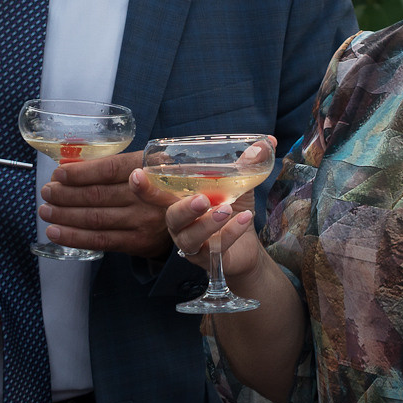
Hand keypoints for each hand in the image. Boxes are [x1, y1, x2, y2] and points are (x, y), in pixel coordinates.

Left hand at [40, 153, 173, 257]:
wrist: (190, 216)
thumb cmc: (158, 184)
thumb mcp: (147, 164)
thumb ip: (115, 166)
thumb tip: (69, 166)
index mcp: (148, 169)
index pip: (109, 170)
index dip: (81, 172)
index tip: (58, 173)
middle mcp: (147, 196)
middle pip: (97, 195)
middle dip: (65, 194)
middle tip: (46, 191)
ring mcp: (142, 222)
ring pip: (95, 219)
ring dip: (64, 215)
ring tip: (45, 210)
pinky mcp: (137, 243)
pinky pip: (100, 241)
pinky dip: (74, 237)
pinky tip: (55, 232)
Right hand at [130, 138, 275, 277]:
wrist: (248, 246)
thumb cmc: (232, 210)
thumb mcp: (238, 184)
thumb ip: (245, 165)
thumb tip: (266, 143)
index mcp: (180, 200)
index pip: (156, 193)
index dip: (143, 186)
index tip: (136, 174)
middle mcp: (180, 223)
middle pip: (171, 217)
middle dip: (184, 208)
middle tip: (202, 199)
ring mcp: (192, 243)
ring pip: (189, 237)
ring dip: (207, 223)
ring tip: (226, 210)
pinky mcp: (208, 259)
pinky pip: (214, 248)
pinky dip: (230, 233)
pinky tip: (244, 220)